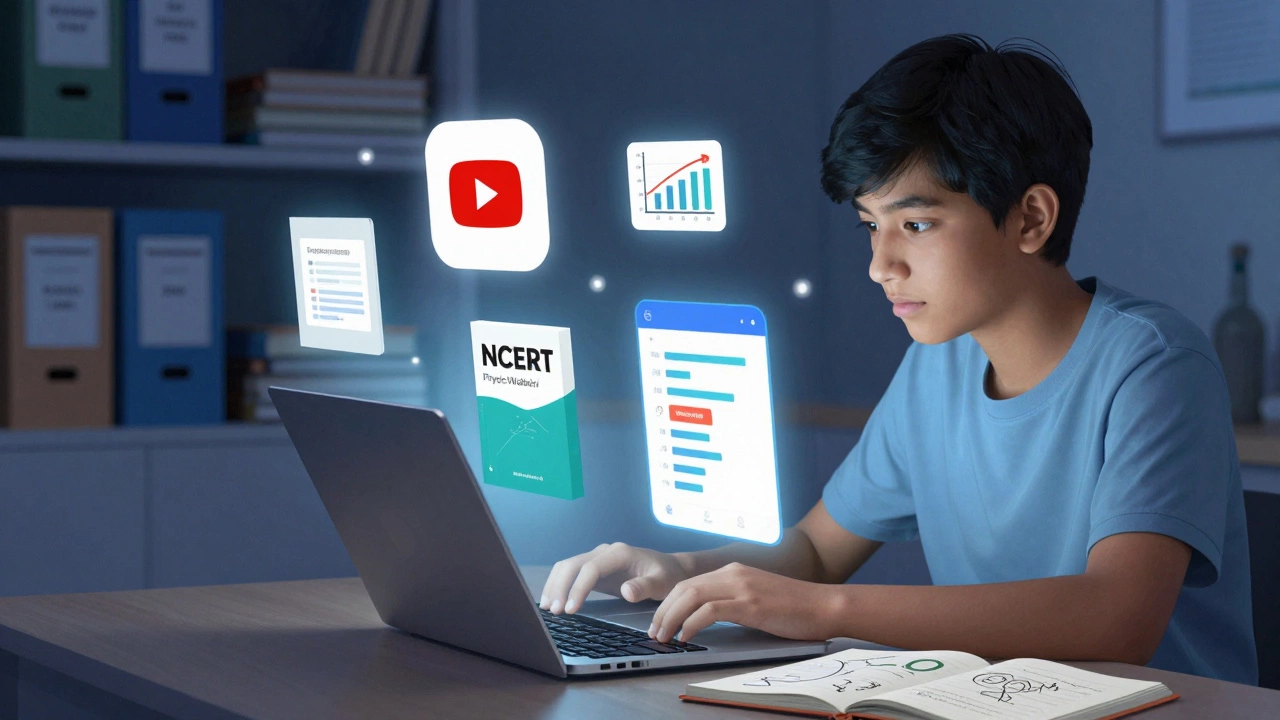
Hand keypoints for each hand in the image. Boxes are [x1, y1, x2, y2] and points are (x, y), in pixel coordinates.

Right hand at [539, 542, 693, 614]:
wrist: (670, 568)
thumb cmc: (667, 575)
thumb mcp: (662, 583)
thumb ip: (644, 586)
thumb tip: (626, 591)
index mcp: (619, 553)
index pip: (591, 568)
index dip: (578, 587)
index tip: (570, 609)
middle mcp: (604, 552)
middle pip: (573, 564)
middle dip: (560, 586)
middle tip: (553, 611)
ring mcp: (597, 559)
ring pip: (567, 567)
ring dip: (555, 585)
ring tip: (547, 608)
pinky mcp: (594, 568)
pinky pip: (571, 573)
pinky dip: (559, 585)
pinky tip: (552, 601)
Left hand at [649, 562, 839, 644]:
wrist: (824, 606)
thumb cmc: (794, 607)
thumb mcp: (756, 596)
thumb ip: (732, 599)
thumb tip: (705, 616)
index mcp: (733, 571)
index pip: (688, 583)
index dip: (667, 602)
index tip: (659, 621)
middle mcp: (734, 573)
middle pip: (684, 587)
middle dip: (663, 610)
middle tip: (654, 631)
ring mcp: (742, 586)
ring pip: (691, 596)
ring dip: (672, 617)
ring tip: (664, 636)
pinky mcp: (750, 604)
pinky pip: (710, 611)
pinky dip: (692, 623)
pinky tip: (687, 636)